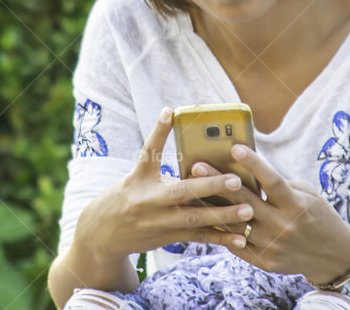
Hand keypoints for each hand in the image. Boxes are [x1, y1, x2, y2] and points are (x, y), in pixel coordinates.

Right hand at [73, 107, 255, 259]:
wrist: (100, 235)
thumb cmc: (125, 198)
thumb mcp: (135, 179)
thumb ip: (161, 169)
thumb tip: (194, 154)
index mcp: (139, 179)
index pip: (148, 151)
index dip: (158, 131)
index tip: (170, 111)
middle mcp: (148, 201)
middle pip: (181, 191)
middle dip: (210, 185)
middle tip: (236, 180)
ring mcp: (158, 223)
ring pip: (195, 219)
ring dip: (223, 215)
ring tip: (248, 209)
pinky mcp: (167, 239)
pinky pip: (197, 238)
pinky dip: (220, 237)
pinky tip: (240, 237)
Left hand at [190, 144, 349, 283]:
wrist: (332, 257)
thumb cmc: (318, 217)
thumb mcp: (308, 196)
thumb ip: (280, 186)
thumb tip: (248, 171)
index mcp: (296, 205)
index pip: (271, 181)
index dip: (253, 163)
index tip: (234, 147)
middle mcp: (283, 225)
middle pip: (245, 201)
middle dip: (219, 181)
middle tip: (197, 166)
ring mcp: (273, 246)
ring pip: (235, 224)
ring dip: (212, 206)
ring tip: (192, 191)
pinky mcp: (266, 262)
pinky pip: (237, 245)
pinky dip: (222, 231)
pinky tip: (205, 217)